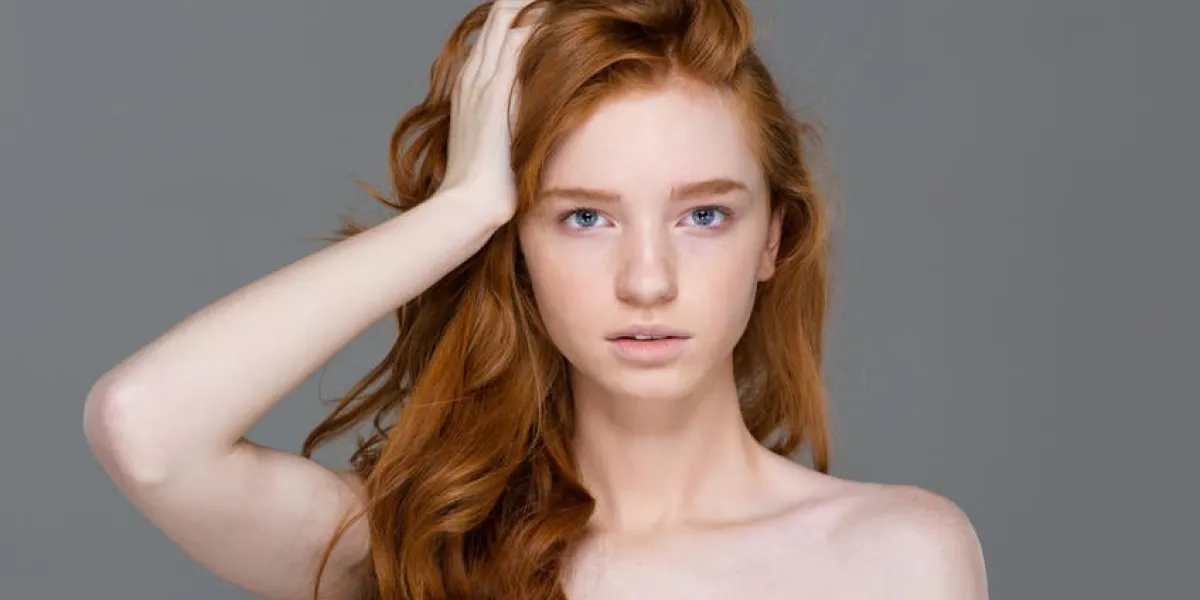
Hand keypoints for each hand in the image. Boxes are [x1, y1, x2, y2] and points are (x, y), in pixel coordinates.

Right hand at [438, 0, 537, 225]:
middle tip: (555, 4)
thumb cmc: (485, 185)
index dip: (517, 18)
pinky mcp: (495, 94)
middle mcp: (472, 77)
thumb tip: (533, 125)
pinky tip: (558, 19)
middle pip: (498, 17)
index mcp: (469, 86)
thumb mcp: (498, 145)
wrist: (467, 205)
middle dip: (525, 6)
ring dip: (532, 9)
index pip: (493, 34)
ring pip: (505, 20)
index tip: (546, 15)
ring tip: (557, 5)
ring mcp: (481, 82)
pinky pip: (517, 43)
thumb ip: (511, 125)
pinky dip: (536, 26)